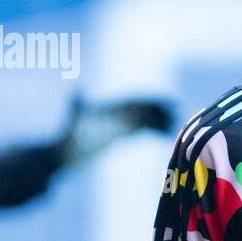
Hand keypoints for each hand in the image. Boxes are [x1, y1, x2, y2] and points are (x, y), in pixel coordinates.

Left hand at [56, 95, 172, 164]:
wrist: (64, 152)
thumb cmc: (67, 135)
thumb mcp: (73, 119)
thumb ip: (77, 104)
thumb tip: (77, 88)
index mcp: (109, 106)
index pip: (135, 99)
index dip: (152, 99)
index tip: (168, 101)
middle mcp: (117, 113)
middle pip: (143, 108)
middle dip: (160, 110)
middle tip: (177, 114)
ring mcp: (120, 124)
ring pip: (145, 120)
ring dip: (160, 121)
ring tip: (174, 126)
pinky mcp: (121, 135)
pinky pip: (142, 131)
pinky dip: (155, 132)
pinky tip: (166, 136)